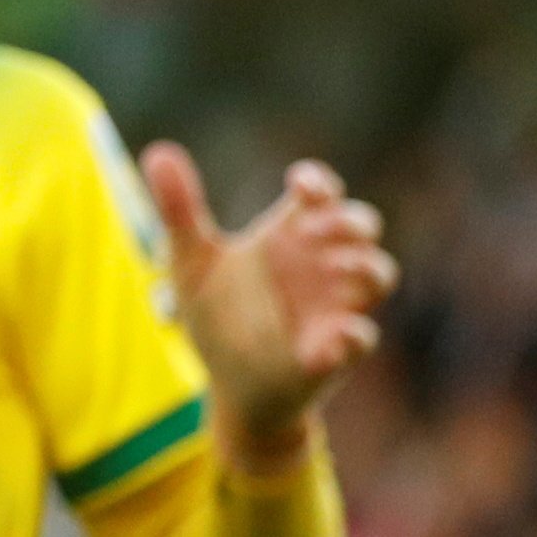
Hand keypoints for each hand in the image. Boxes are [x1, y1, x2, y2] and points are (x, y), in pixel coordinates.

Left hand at [145, 144, 396, 469]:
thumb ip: (179, 209)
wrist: (228, 384)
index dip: (319, 182)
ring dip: (364, 267)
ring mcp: (333, 306)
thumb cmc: (218, 315)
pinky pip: (360, 338)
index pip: (321, 194)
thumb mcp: (191, 260)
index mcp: (288, 235)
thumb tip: (159, 152)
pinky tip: (327, 340)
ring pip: (378, 274)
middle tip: (315, 229)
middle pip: (362, 225)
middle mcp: (319, 265)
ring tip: (333, 270)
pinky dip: (351, 335)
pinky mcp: (336, 350)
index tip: (299, 186)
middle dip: (350, 220)